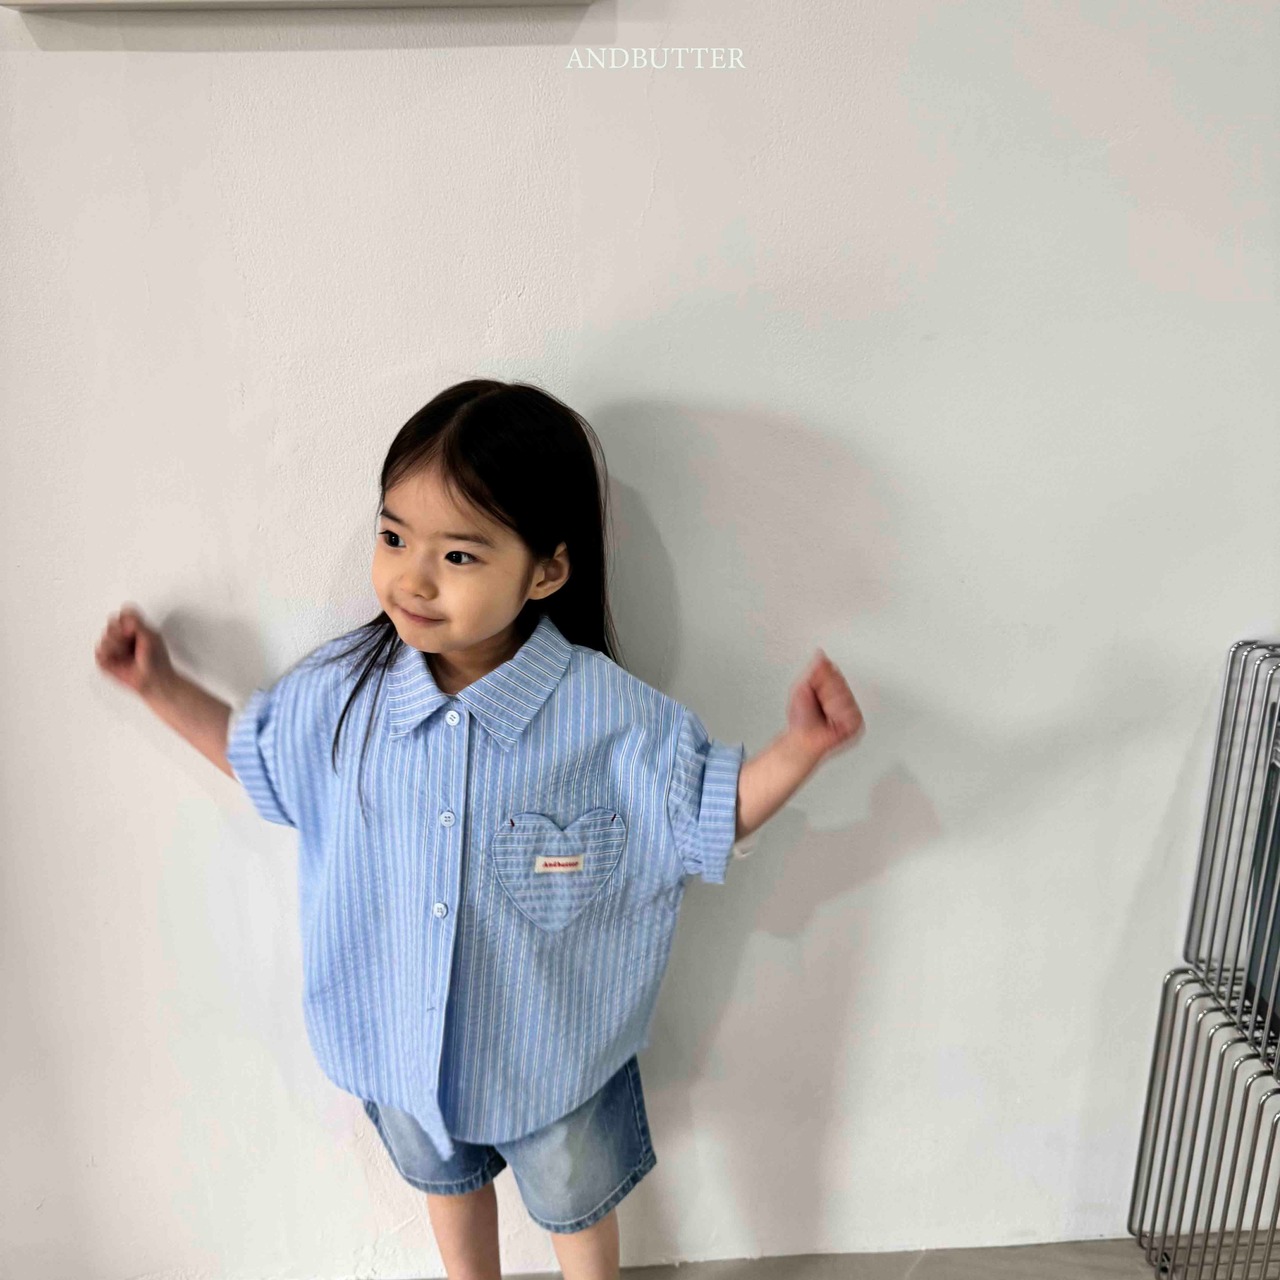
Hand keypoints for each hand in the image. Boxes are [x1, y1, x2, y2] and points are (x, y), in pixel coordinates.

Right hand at [95, 604, 175, 699]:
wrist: (153, 681)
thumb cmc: (156, 661)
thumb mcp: (151, 637)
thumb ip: (138, 624)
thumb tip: (126, 615)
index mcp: (134, 627)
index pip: (123, 613)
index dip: (125, 619)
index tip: (131, 629)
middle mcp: (123, 635)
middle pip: (111, 622)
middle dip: (119, 632)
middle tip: (129, 642)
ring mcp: (114, 646)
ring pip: (104, 636)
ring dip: (115, 646)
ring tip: (126, 655)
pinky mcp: (106, 659)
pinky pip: (99, 651)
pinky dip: (108, 655)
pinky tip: (119, 661)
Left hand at [784, 648, 864, 765]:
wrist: (803, 739)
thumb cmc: (801, 718)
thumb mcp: (802, 688)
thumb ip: (813, 670)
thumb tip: (820, 653)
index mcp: (833, 686)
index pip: (833, 671)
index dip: (821, 680)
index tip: (814, 690)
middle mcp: (844, 696)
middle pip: (839, 682)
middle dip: (824, 693)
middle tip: (818, 704)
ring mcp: (851, 709)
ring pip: (844, 696)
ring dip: (830, 705)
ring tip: (824, 714)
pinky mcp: (856, 722)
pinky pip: (849, 711)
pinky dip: (837, 715)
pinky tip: (832, 721)